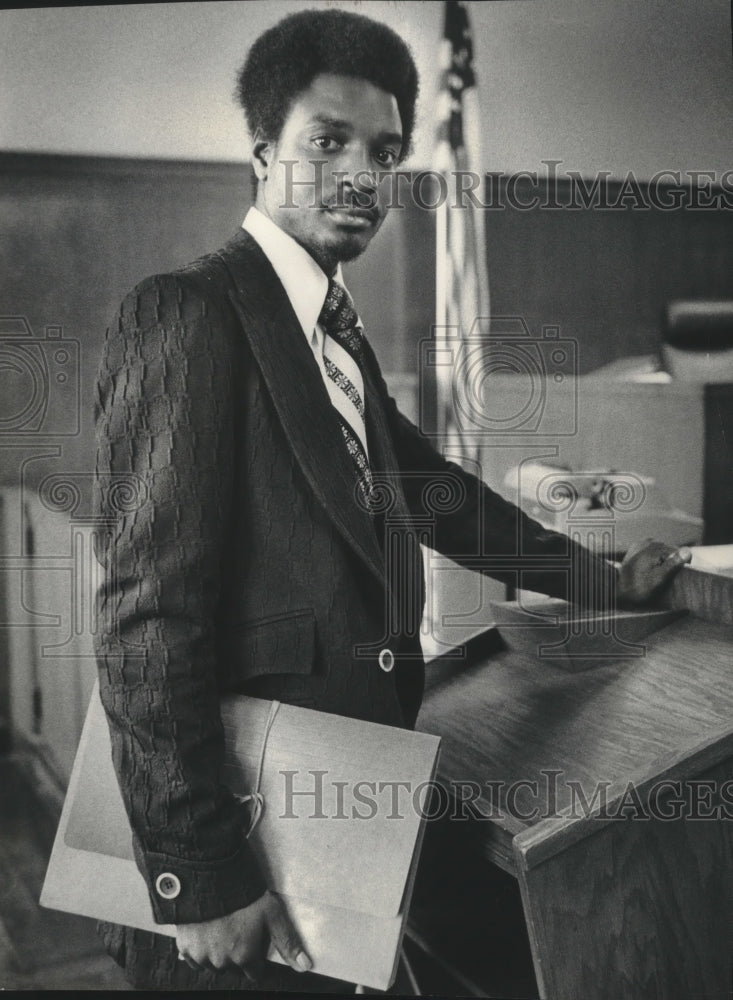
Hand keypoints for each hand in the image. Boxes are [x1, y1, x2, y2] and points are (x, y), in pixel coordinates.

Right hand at [175, 889, 311, 980]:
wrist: (209, 875)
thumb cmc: (243, 893)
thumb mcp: (272, 913)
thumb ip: (287, 942)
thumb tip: (305, 966)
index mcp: (245, 956)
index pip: (254, 972)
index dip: (256, 957)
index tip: (253, 940)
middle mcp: (223, 962)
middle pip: (233, 968)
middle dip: (237, 953)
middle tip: (238, 927)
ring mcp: (202, 956)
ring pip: (213, 964)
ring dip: (217, 952)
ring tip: (221, 926)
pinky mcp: (185, 946)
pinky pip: (193, 958)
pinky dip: (199, 949)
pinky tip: (205, 930)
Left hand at [617, 538, 691, 606]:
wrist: (615, 590)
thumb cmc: (637, 588)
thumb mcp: (658, 579)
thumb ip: (673, 564)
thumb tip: (688, 551)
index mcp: (655, 546)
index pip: (680, 553)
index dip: (683, 566)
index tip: (679, 578)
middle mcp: (649, 542)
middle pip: (670, 552)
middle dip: (672, 564)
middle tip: (664, 580)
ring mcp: (641, 544)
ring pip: (662, 553)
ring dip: (663, 564)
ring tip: (655, 577)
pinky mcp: (636, 550)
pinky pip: (652, 554)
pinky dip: (655, 562)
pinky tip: (649, 572)